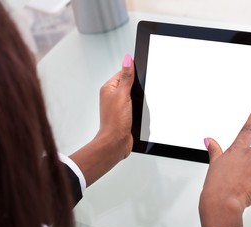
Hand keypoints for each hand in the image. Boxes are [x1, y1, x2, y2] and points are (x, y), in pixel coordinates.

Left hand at [70, 54, 134, 185]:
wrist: (116, 143)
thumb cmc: (114, 122)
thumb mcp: (122, 95)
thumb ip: (127, 77)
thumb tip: (128, 58)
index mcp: (109, 88)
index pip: (123, 73)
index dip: (133, 73)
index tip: (141, 76)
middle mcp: (113, 96)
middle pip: (130, 84)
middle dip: (138, 89)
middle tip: (138, 96)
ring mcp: (120, 106)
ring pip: (135, 97)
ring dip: (140, 102)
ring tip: (136, 108)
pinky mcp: (126, 115)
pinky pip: (136, 107)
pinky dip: (140, 110)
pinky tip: (139, 114)